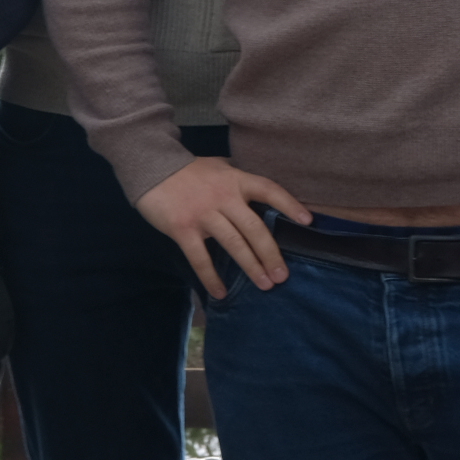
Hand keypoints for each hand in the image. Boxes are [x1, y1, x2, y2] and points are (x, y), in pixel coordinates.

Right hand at [138, 156, 311, 298]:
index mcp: (236, 180)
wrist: (152, 168)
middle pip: (255, 228)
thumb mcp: (219, 167)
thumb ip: (238, 179)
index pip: (269, 190)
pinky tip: (220, 292)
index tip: (307, 221)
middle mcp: (224, 197)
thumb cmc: (188, 170)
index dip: (289, 205)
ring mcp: (204, 214)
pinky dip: (211, 277)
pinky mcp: (183, 229)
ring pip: (234, 244)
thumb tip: (258, 193)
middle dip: (271, 254)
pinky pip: (201, 257)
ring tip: (265, 284)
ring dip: (251, 267)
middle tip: (283, 275)